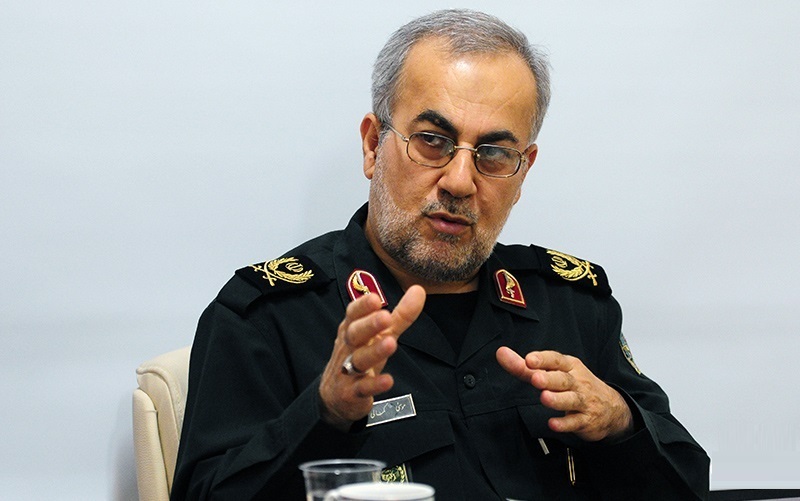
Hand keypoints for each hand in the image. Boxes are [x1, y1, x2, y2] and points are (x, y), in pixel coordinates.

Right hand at [319, 285, 425, 429]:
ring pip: (359, 360)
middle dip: (369, 324)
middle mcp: (348, 347)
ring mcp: (348, 371)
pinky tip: (388, 380)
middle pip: (355, 334)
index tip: (375, 298)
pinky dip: (375, 384)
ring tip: (391, 343)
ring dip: (375, 351)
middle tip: (385, 316)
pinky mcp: (352, 393)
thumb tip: (418, 290)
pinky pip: (363, 388)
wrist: (335, 397)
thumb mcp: (381, 335)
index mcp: (352, 330)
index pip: (353, 314)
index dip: (362, 306)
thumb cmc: (360, 356)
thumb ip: (400, 314)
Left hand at [496, 347, 633, 441]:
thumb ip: (525, 367)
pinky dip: (564, 424)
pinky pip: (575, 422)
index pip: (556, 359)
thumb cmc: (577, 385)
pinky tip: (553, 424)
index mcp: (569, 366)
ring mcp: (583, 401)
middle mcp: (577, 382)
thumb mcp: (555, 372)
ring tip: (544, 397)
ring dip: (557, 399)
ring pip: (571, 400)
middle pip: (563, 379)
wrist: (611, 408)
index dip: (543, 359)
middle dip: (549, 378)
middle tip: (536, 378)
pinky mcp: (586, 420)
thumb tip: (502, 353)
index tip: (529, 359)